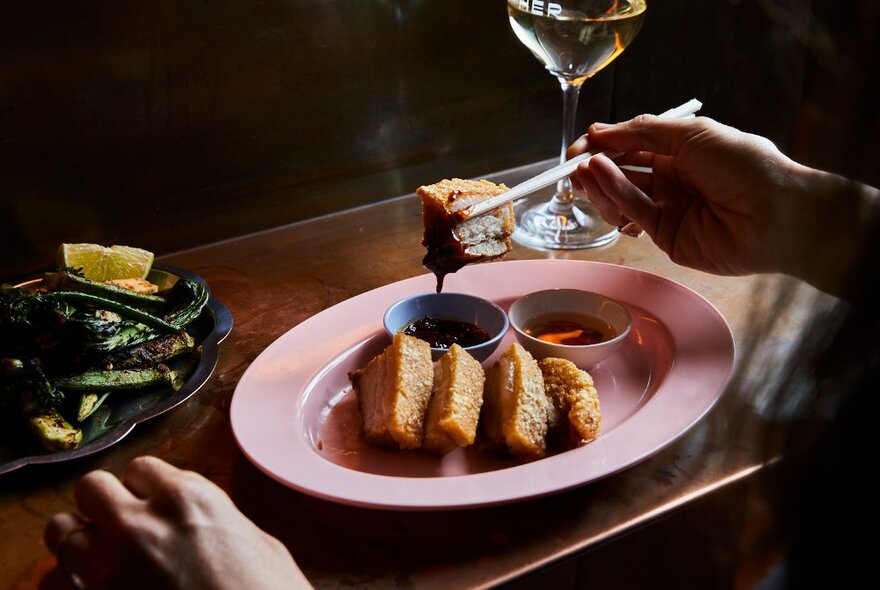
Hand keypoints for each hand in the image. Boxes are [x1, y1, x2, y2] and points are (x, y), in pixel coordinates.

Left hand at [42, 456, 309, 589]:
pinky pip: (52, 583)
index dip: (145, 489)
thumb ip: (216, 520)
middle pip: (91, 489)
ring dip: (80, 543)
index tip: (151, 506)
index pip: (140, 469)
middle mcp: (140, 526)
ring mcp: (109, 571)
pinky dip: (67, 584)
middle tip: (121, 528)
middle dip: (103, 506)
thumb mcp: (258, 543)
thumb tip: (196, 523)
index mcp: (188, 500)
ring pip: (61, 532)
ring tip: (103, 560)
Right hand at [567, 114, 879, 293]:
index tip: (578, 146)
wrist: (777, 213)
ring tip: (586, 170)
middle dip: (595, 167)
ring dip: (601, 182)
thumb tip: (599, 131)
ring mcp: (667, 210)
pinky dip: (616, 196)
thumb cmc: (744, 164)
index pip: (630, 148)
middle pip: (621, 174)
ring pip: (622, 196)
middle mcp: (671, 181)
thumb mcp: (691, 134)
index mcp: (680, 152)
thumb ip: (643, 132)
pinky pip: (634, 214)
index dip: (602, 146)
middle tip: (573, 163)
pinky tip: (601, 179)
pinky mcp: (665, 237)